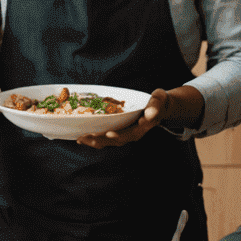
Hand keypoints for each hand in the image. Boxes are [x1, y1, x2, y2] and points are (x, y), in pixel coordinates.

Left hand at [76, 86, 200, 149]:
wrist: (161, 107)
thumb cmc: (159, 102)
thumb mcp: (160, 100)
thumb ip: (156, 105)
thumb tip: (150, 113)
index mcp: (142, 128)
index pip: (129, 134)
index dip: (118, 136)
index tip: (107, 134)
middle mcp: (133, 134)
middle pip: (115, 140)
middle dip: (99, 140)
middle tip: (83, 138)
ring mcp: (126, 133)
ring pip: (109, 141)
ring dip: (94, 141)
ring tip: (80, 138)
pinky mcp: (120, 130)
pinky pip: (106, 136)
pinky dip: (95, 136)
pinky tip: (82, 134)